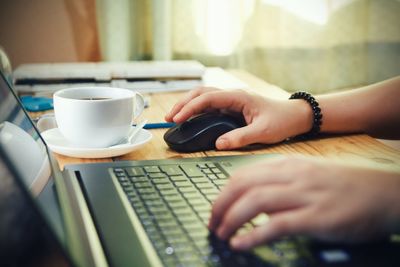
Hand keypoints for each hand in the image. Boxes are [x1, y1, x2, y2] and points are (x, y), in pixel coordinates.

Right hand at [165, 87, 312, 149]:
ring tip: (174, 117)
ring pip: (203, 97)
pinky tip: (190, 119)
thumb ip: (240, 137)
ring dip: (188, 104)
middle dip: (182, 104)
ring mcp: (231, 100)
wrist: (294, 116)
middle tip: (169, 118)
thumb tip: (218, 144)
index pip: (207, 98)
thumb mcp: (263, 132)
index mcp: (238, 97)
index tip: (177, 119)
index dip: (189, 108)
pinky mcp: (232, 107)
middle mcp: (232, 95)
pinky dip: (196, 110)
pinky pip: (210, 105)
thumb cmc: (282, 121)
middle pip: (200, 93)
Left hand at [208, 156, 399, 249]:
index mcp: (287, 165)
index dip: (222, 193)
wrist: (384, 193)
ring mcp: (304, 196)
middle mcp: (292, 176)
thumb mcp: (308, 174)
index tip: (216, 208)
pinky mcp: (316, 218)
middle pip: (242, 186)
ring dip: (231, 220)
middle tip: (212, 223)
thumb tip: (254, 197)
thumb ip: (281, 181)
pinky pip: (276, 225)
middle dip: (220, 206)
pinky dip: (253, 235)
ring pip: (254, 202)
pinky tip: (241, 243)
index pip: (242, 174)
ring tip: (221, 234)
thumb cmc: (345, 185)